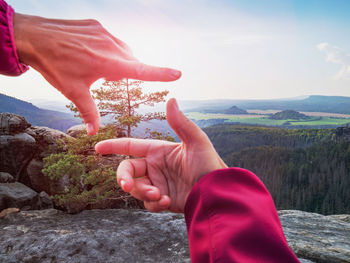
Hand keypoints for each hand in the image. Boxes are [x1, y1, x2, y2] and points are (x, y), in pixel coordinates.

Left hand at [13, 13, 180, 134]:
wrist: (33, 37)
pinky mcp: (96, 25)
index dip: (160, 73)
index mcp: (108, 64)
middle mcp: (110, 46)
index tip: (177, 73)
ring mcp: (104, 33)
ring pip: (122, 50)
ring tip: (94, 64)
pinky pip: (111, 39)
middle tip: (104, 78)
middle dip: (125, 72)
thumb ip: (89, 112)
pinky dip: (108, 49)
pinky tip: (89, 52)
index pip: (141, 70)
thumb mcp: (73, 91)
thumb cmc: (53, 65)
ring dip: (117, 60)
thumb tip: (93, 132)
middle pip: (131, 62)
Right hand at [95, 98, 226, 212]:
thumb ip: (181, 122)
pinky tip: (168, 201)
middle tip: (127, 185)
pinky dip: (154, 203)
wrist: (217, 193)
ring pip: (136, 189)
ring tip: (160, 195)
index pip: (130, 147)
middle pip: (127, 171)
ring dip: (143, 192)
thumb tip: (171, 99)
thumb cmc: (209, 164)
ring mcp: (158, 183)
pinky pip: (147, 203)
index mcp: (158, 151)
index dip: (113, 146)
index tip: (97, 147)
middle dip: (124, 178)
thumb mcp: (196, 141)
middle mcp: (155, 167)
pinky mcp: (162, 200)